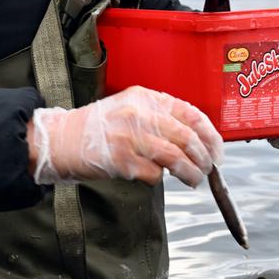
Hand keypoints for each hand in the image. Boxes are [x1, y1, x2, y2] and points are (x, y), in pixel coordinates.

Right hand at [28, 86, 223, 186]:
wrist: (62, 139)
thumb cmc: (98, 128)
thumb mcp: (131, 108)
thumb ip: (160, 117)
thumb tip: (196, 138)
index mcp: (146, 98)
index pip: (191, 113)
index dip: (210, 135)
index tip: (217, 150)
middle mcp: (140, 114)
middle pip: (187, 137)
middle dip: (203, 158)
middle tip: (207, 170)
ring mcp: (130, 137)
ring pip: (175, 158)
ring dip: (189, 173)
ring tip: (193, 180)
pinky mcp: (121, 160)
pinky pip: (154, 174)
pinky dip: (159, 178)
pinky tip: (155, 177)